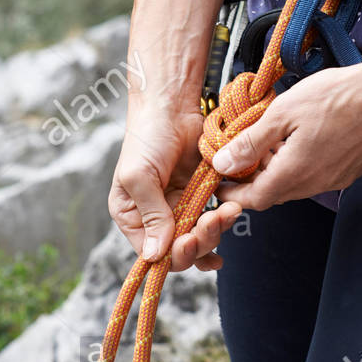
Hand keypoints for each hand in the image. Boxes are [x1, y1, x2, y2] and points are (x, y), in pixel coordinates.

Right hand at [109, 103, 244, 272]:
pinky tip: (230, 216)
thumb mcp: (139, 176)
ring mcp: (179, 207)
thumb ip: (151, 215)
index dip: (172, 254)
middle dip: (199, 242)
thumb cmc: (147, 136)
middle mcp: (154, 216)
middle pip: (179, 250)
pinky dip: (223, 221)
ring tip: (228, 211)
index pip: (151, 253)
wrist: (172, 106)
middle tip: (212, 220)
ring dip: (216, 230)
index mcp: (131, 216)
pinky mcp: (200, 195)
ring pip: (200, 238)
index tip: (189, 241)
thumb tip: (155, 256)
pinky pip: (212, 219)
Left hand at [211, 64, 361, 210]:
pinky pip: (315, 178)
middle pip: (274, 194)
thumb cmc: (336, 96)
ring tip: (268, 142)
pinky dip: (297, 166)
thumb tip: (223, 164)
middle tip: (241, 156)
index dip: (233, 194)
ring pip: (295, 186)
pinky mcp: (349, 172)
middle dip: (253, 180)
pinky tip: (296, 141)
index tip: (220, 183)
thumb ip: (250, 143)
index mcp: (295, 172)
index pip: (255, 199)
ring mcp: (335, 180)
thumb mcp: (282, 113)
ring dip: (276, 171)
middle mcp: (316, 183)